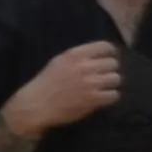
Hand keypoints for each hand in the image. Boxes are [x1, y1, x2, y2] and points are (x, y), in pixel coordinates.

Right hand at [1, 43, 123, 138]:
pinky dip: (110, 97)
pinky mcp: (93, 98)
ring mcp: (90, 83)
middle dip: (110, 70)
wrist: (35, 105)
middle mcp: (84, 66)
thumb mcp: (59, 61)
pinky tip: (103, 98)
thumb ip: (78, 57)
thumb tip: (100, 55)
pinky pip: (114, 95)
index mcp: (75, 55)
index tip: (109, 59)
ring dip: (112, 84)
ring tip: (104, 88)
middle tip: (104, 77)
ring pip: (116, 78)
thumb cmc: (46, 83)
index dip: (111, 53)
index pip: (105, 47)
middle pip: (113, 63)